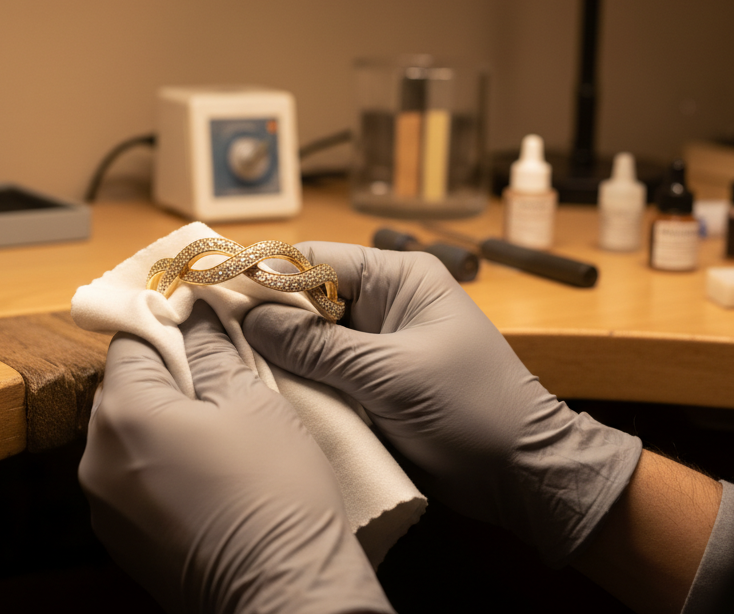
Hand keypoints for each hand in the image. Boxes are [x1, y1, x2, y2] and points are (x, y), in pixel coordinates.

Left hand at [79, 300, 393, 613]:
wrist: (284, 594)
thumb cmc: (273, 492)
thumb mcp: (251, 401)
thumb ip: (213, 350)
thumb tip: (195, 315)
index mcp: (122, 414)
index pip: (130, 339)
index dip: (168, 323)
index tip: (203, 321)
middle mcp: (95, 459)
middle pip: (124, 388)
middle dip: (169, 375)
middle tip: (224, 375)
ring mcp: (103, 506)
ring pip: (128, 435)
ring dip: (165, 420)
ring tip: (223, 427)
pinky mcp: (121, 540)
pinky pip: (134, 479)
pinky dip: (162, 464)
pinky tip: (212, 471)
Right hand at [242, 243, 641, 566]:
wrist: (521, 473)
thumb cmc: (470, 411)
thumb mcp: (388, 374)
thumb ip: (317, 346)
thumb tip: (251, 319)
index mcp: (400, 277)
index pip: (316, 259)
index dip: (264, 275)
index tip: (213, 291)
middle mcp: (387, 301)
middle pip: (308, 297)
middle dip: (266, 316)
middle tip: (212, 334)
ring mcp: (380, 342)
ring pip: (311, 336)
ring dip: (279, 352)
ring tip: (228, 362)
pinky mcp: (375, 380)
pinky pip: (325, 369)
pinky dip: (299, 379)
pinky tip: (265, 390)